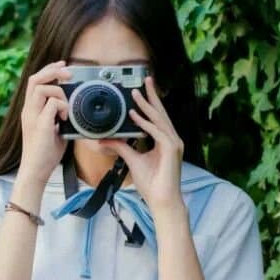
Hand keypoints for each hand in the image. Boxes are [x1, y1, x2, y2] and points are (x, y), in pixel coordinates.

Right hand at [18, 60, 71, 183]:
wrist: (35, 171)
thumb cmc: (45, 154)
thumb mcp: (55, 130)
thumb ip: (59, 118)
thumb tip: (72, 109)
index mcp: (31, 110)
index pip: (35, 82)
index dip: (48, 70)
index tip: (63, 66)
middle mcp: (28, 110)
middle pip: (34, 79)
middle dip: (52, 71)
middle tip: (68, 72)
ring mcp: (32, 117)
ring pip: (41, 88)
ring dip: (58, 91)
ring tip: (67, 105)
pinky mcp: (39, 124)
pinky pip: (51, 104)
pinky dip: (62, 106)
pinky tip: (66, 118)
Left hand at [97, 75, 184, 212]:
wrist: (162, 200)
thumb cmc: (152, 184)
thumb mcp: (133, 160)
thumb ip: (122, 148)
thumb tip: (106, 140)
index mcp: (166, 141)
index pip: (157, 118)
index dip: (150, 103)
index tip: (141, 91)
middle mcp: (172, 139)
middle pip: (161, 113)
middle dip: (152, 96)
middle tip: (145, 79)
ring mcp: (174, 144)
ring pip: (159, 120)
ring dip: (147, 105)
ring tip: (136, 94)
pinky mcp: (171, 150)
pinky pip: (157, 132)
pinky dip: (145, 123)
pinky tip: (135, 115)